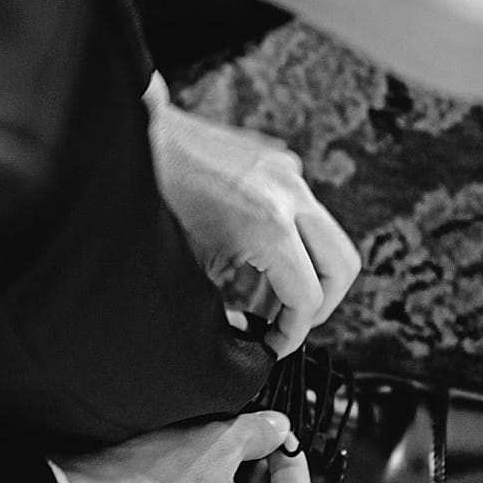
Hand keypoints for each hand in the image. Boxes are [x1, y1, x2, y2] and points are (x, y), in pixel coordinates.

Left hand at [146, 74, 361, 356]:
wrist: (140, 138)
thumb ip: (228, 302)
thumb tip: (246, 330)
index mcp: (269, 226)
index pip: (308, 296)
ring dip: (306, 273)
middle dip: (321, 305)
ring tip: (266, 299)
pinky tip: (256, 260)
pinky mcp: (280, 160)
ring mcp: (289, 172)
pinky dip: (292, 242)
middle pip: (342, 266)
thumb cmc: (155, 200)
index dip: (294, 332)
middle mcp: (289, 195)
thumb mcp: (192, 265)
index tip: (275, 345)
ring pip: (328, 238)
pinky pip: (304, 211)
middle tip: (290, 324)